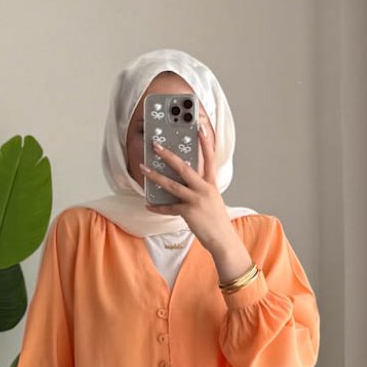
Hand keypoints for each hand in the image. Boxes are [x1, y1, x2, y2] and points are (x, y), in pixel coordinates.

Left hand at [139, 125, 232, 252]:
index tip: (199, 127)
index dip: (205, 141)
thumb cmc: (216, 220)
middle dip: (168, 155)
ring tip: (144, 169)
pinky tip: (148, 205)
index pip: (209, 157)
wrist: (223, 239)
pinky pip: (170, 208)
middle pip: (184, 167)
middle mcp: (204, 188)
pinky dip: (158, 207)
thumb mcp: (212, 199)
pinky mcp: (189, 213)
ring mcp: (196, 200)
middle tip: (156, 146)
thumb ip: (201, 188)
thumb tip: (184, 181)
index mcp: (211, 183)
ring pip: (173, 185)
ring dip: (156, 177)